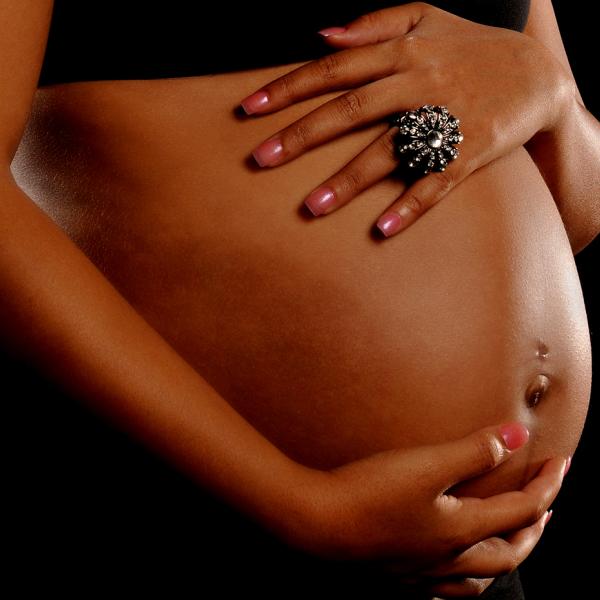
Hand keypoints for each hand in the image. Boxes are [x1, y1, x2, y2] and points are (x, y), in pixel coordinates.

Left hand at [239, 2, 574, 237]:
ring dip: (349, 180)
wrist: (539, 75)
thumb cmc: (472, 47)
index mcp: (403, 52)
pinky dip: (411, 205)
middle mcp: (420, 83)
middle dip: (302, 135)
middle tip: (261, 160)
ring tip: (311, 207)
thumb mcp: (428, 16)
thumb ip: (375, 23)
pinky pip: (437, 183)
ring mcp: (446, 120)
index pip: (334, 68)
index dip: (289, 87)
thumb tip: (323, 35)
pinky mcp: (471, 152)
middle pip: (351, 109)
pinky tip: (382, 229)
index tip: (249, 109)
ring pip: (389, 151)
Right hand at [277, 422, 566, 597]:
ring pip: (480, 577)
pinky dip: (466, 576)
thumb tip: (516, 434)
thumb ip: (472, 451)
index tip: (561, 462)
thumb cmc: (370, 493)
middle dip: (534, 526)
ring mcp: (423, 573)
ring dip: (505, 555)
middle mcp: (449, 559)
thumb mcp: (425, 465)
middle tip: (544, 504)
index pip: (520, 510)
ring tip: (508, 539)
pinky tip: (452, 566)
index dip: (547, 485)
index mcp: (460, 531)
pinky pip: (448, 588)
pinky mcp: (399, 577)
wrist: (317, 524)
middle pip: (509, 552)